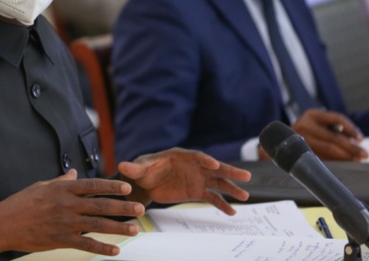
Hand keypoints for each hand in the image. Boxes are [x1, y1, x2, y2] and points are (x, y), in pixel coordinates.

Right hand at [0, 169, 143, 259]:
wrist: (3, 224)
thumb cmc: (20, 204)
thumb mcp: (41, 186)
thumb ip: (61, 181)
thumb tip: (75, 174)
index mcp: (62, 189)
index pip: (92, 185)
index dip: (112, 187)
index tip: (128, 188)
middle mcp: (66, 204)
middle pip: (100, 205)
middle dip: (123, 207)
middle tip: (140, 208)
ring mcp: (64, 222)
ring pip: (97, 224)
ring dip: (118, 227)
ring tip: (135, 228)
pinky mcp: (60, 239)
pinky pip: (86, 244)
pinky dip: (102, 247)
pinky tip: (115, 250)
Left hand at [117, 148, 250, 214]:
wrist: (144, 182)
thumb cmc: (142, 170)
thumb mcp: (138, 168)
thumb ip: (134, 168)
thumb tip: (122, 166)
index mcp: (180, 156)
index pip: (196, 156)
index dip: (205, 160)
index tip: (214, 165)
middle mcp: (193, 166)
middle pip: (214, 167)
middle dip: (229, 171)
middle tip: (246, 176)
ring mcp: (197, 178)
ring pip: (217, 182)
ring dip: (231, 188)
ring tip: (245, 196)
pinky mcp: (196, 191)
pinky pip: (212, 197)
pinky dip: (222, 204)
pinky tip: (232, 212)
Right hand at [292, 109, 365, 160]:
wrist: (281, 139)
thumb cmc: (309, 130)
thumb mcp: (318, 122)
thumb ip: (334, 128)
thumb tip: (357, 140)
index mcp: (312, 114)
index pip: (337, 118)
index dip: (351, 128)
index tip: (361, 138)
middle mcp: (305, 124)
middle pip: (334, 137)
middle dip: (352, 147)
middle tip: (365, 154)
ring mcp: (301, 139)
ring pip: (329, 149)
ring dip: (346, 156)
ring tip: (358, 159)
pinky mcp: (300, 151)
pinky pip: (323, 157)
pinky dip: (337, 160)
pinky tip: (345, 161)